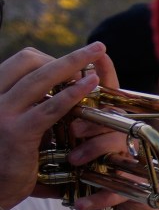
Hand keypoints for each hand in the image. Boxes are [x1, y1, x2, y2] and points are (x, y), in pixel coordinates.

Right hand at [0, 43, 132, 209]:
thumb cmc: (5, 162)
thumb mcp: (15, 126)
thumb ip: (33, 108)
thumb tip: (63, 93)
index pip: (20, 62)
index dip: (49, 58)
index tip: (74, 63)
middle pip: (29, 61)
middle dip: (66, 54)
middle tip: (94, 48)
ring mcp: (2, 113)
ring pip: (42, 78)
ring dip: (74, 62)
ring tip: (98, 53)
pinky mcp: (18, 132)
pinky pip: (51, 107)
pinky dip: (73, 92)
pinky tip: (91, 83)